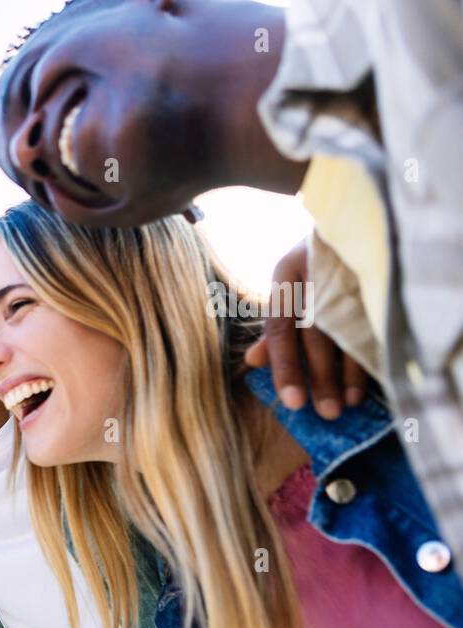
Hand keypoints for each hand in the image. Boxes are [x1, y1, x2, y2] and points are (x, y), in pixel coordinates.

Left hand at [243, 236, 367, 418]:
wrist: (351, 213)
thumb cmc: (312, 260)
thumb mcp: (288, 285)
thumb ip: (274, 325)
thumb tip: (252, 361)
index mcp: (286, 272)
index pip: (280, 327)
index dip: (284, 367)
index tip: (292, 403)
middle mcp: (316, 272)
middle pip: (316, 334)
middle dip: (320, 377)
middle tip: (325, 412)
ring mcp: (350, 272)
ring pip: (348, 329)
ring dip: (349, 371)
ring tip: (348, 402)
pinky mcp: (377, 275)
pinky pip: (375, 320)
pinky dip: (374, 351)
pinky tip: (375, 377)